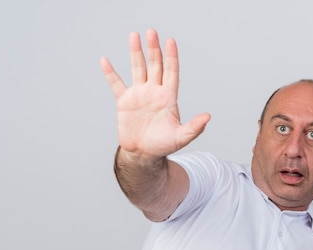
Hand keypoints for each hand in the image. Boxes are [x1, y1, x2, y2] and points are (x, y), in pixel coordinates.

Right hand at [100, 29, 209, 156]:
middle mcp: (154, 92)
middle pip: (155, 65)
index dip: (171, 57)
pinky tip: (105, 60)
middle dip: (154, 49)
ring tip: (134, 35)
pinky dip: (110, 73)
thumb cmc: (164, 145)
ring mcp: (139, 95)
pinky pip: (116, 84)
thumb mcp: (181, 137)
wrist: (144, 154)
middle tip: (151, 32)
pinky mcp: (124, 102)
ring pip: (137, 69)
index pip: (171, 72)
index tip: (170, 41)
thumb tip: (208, 117)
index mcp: (168, 97)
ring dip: (136, 52)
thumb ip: (194, 127)